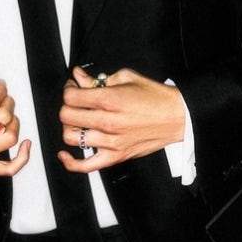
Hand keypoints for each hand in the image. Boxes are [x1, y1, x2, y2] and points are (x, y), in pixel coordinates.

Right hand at [0, 80, 30, 176]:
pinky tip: (25, 144)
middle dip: (8, 102)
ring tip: (8, 116)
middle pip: (2, 116)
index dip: (1, 89)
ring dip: (14, 122)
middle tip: (4, 98)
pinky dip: (22, 157)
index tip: (1, 86)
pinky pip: (9, 168)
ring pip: (10, 137)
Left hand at [58, 66, 184, 172]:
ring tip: (77, 121)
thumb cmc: (155, 97)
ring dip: (69, 127)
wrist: (176, 116)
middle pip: (67, 116)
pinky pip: (85, 166)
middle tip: (75, 101)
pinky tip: (65, 154)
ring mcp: (110, 142)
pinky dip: (70, 162)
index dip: (68, 89)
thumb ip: (99, 78)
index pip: (71, 97)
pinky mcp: (115, 156)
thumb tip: (79, 76)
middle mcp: (107, 121)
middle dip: (67, 105)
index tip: (73, 87)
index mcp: (109, 99)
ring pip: (71, 138)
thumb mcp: (127, 77)